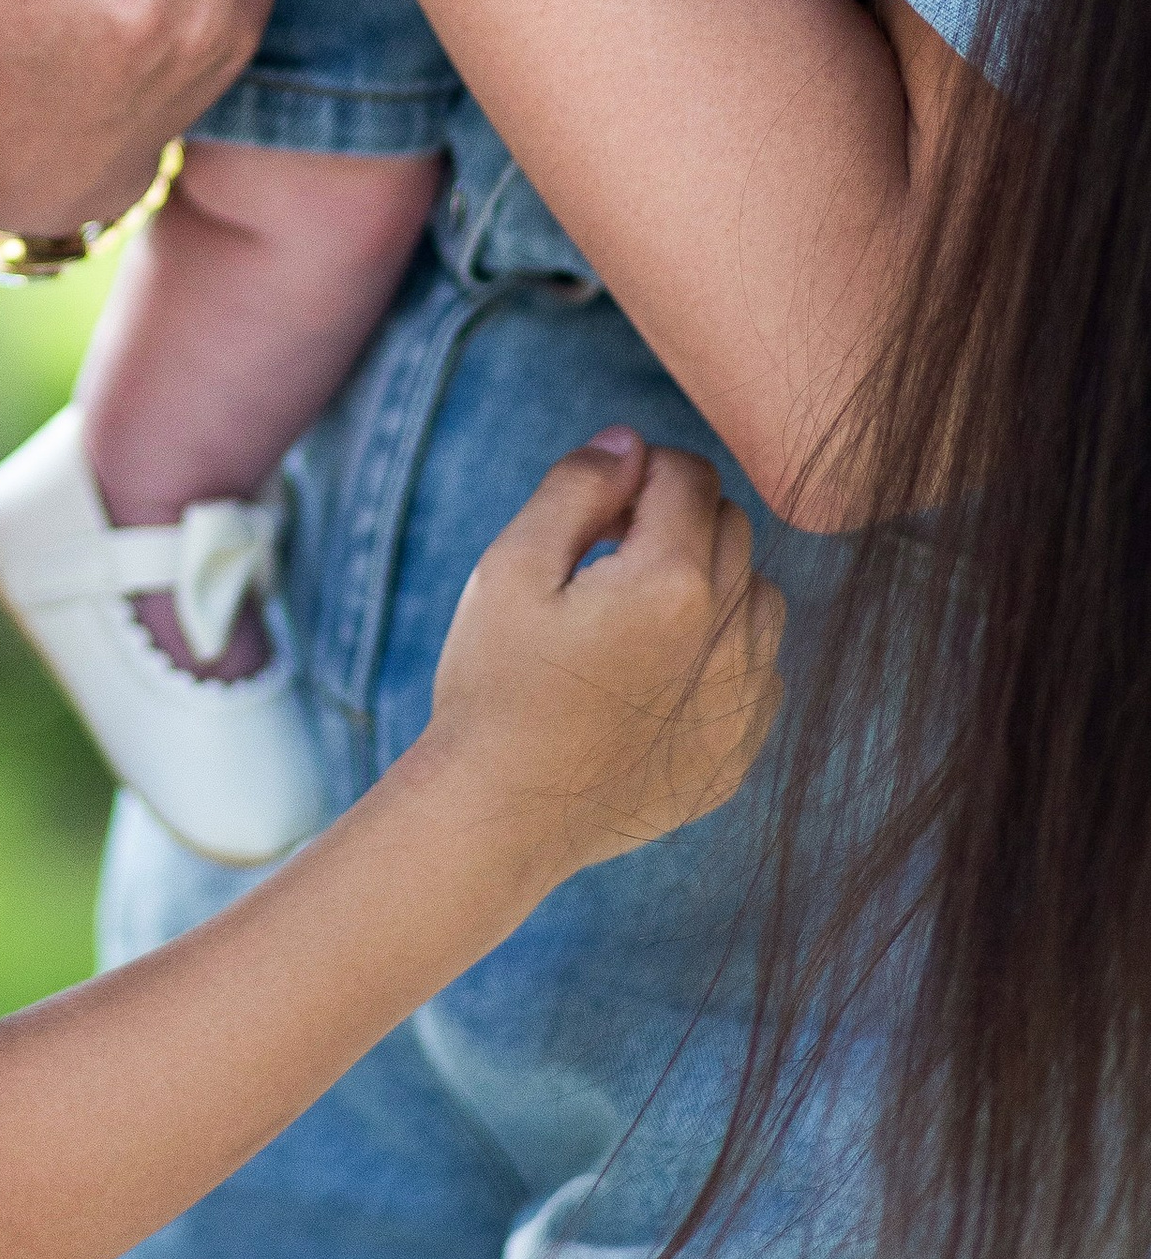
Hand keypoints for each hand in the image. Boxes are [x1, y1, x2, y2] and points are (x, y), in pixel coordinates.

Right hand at [422, 433, 784, 892]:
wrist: (502, 816)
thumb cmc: (495, 685)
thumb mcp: (509, 566)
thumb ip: (576, 487)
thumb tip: (629, 441)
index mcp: (672, 581)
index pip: (690, 475)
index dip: (639, 472)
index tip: (597, 505)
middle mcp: (730, 637)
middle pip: (732, 527)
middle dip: (678, 520)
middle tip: (607, 556)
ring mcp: (744, 701)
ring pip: (758, 596)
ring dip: (711, 585)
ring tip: (637, 617)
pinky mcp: (741, 750)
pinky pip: (762, 670)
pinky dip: (724, 655)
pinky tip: (658, 678)